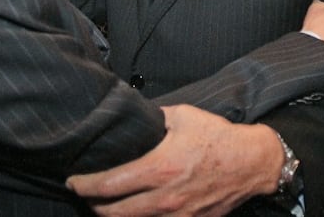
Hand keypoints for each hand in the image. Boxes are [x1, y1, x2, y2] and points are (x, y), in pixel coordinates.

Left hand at [67, 104, 279, 215]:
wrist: (251, 163)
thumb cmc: (216, 136)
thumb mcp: (182, 116)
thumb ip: (152, 118)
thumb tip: (131, 118)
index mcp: (159, 167)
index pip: (109, 183)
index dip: (84, 185)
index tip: (72, 181)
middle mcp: (164, 196)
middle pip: (113, 212)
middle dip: (92, 205)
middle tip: (83, 194)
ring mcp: (177, 215)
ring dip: (113, 216)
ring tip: (104, 205)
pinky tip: (134, 212)